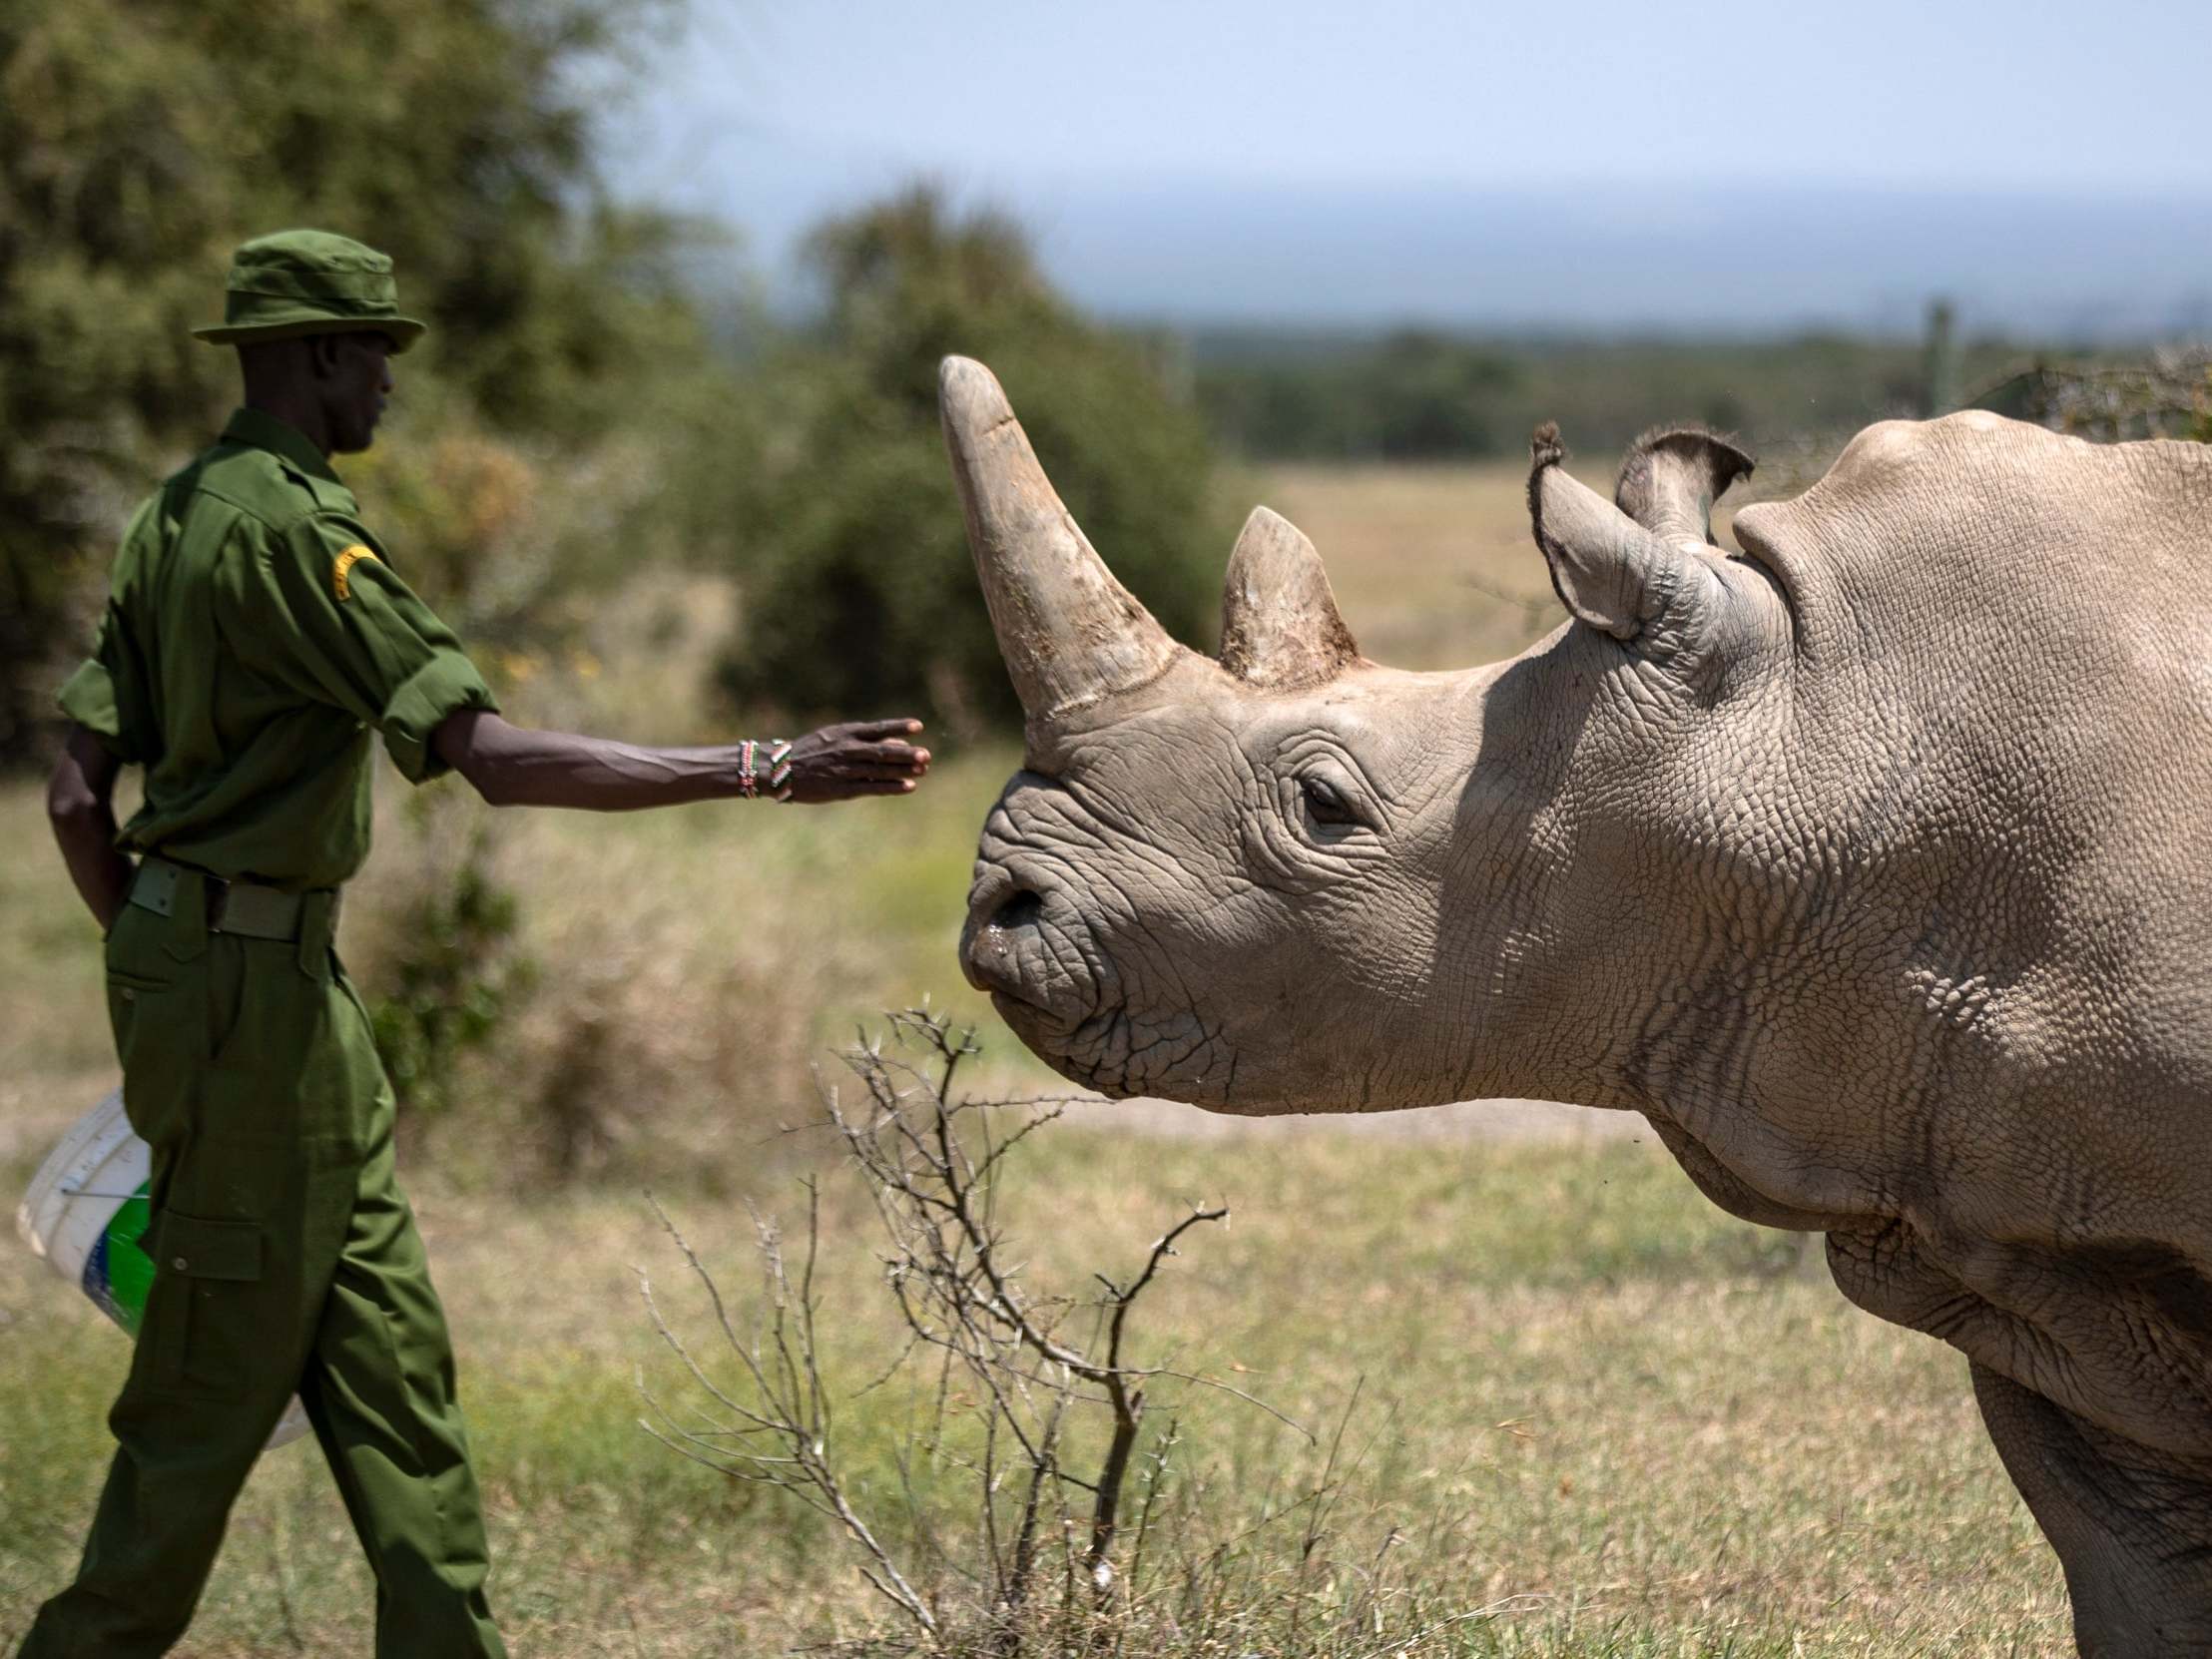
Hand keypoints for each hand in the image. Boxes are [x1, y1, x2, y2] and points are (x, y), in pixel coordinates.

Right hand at [775, 718, 930, 803]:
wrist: (782, 770)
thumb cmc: (811, 751)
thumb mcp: (832, 737)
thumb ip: (859, 739)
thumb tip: (891, 741)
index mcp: (846, 733)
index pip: (878, 728)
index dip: (899, 726)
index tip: (919, 726)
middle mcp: (848, 749)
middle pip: (884, 750)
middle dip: (907, 753)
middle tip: (926, 754)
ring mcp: (846, 769)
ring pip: (881, 769)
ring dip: (904, 770)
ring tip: (924, 769)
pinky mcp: (843, 788)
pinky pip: (873, 787)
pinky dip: (892, 787)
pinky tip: (909, 787)